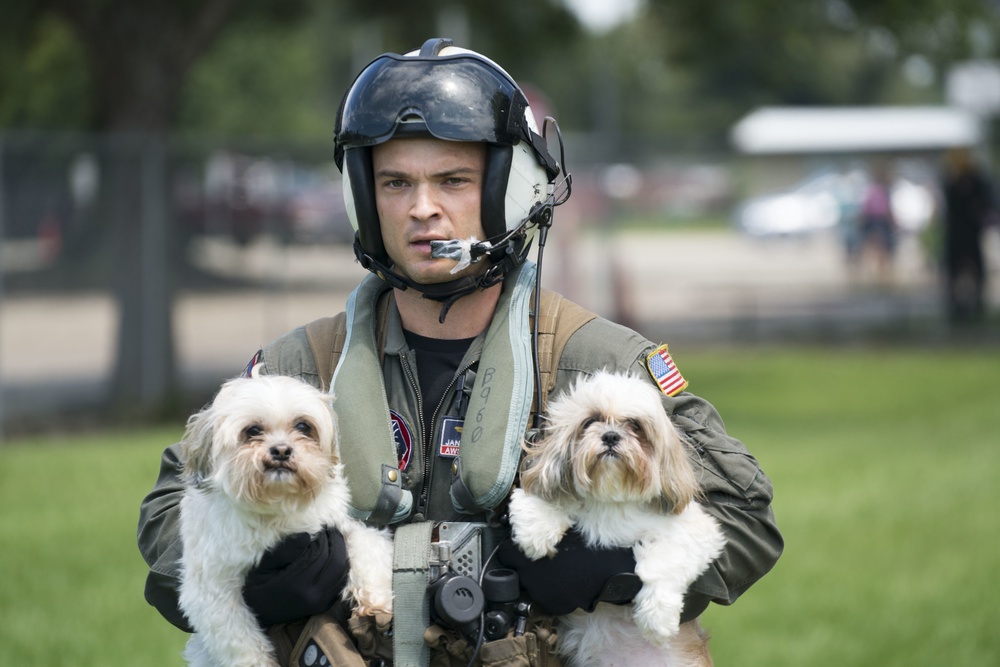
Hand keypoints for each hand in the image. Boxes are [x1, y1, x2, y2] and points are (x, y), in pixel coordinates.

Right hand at [242, 526, 348, 626]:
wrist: (258, 614)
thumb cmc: (258, 587)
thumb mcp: (263, 567)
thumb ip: (284, 551)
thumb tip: (307, 536)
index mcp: (296, 584)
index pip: (320, 554)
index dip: (324, 537)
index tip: (323, 525)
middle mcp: (313, 596)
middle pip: (336, 563)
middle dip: (337, 542)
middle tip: (332, 528)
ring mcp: (320, 603)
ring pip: (342, 572)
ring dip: (342, 553)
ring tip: (335, 538)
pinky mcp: (324, 606)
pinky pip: (340, 583)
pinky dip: (342, 567)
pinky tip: (336, 555)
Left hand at [497, 528, 637, 614]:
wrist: (610, 571)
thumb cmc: (588, 544)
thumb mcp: (562, 526)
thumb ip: (540, 524)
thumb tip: (525, 514)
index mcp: (527, 556)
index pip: (504, 554)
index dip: (512, 548)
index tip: (519, 546)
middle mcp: (529, 579)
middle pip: (515, 570)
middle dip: (524, 563)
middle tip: (539, 556)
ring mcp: (540, 595)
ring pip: (530, 585)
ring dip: (536, 578)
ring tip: (555, 568)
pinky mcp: (553, 606)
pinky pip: (545, 598)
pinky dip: (551, 591)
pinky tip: (563, 581)